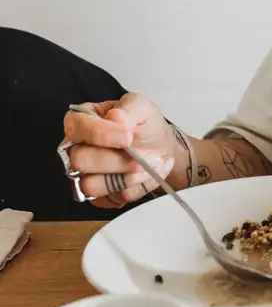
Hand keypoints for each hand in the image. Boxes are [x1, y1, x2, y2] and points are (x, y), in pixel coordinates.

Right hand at [61, 94, 176, 208]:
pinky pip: (111, 199)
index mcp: (83, 120)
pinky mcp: (97, 196)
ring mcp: (84, 175)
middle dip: (119, 160)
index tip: (128, 136)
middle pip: (81, 160)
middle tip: (148, 155)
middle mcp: (77, 148)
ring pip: (92, 185)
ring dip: (129, 177)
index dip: (100, 133)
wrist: (161, 149)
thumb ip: (129, 109)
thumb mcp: (142, 107)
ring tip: (152, 164)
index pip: (75, 126)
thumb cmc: (145, 126)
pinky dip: (136, 189)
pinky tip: (148, 176)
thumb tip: (115, 117)